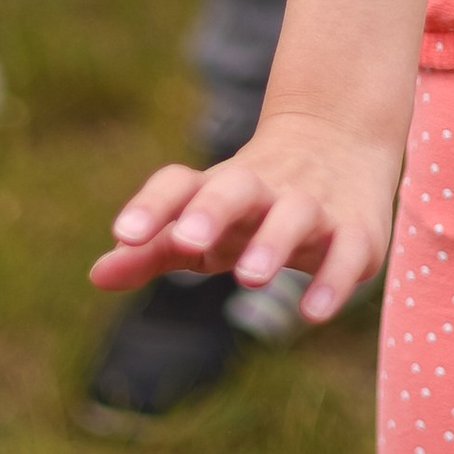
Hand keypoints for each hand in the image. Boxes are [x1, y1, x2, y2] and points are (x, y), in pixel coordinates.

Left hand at [92, 114, 402, 325]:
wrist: (341, 141)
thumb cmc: (253, 202)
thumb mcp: (203, 223)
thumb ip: (153, 250)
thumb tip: (96, 275)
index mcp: (220, 186)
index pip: (179, 183)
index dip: (152, 206)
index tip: (124, 233)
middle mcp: (265, 189)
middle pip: (236, 188)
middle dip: (212, 210)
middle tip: (188, 241)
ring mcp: (313, 206)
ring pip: (295, 214)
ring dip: (273, 242)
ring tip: (249, 277)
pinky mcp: (357, 231)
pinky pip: (348, 251)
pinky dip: (333, 279)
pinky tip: (313, 312)